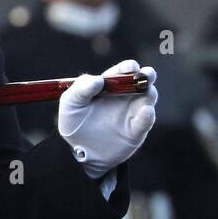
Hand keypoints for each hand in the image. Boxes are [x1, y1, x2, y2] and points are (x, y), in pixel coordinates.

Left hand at [58, 59, 156, 179]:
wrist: (78, 151)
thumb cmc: (73, 123)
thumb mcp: (70, 104)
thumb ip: (80, 89)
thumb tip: (98, 80)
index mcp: (108, 87)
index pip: (122, 72)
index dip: (128, 67)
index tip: (130, 67)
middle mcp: (124, 97)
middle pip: (141, 81)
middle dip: (146, 75)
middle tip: (146, 74)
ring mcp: (133, 113)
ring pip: (148, 98)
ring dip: (150, 92)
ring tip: (146, 90)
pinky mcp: (136, 130)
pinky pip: (146, 121)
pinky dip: (148, 116)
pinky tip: (146, 111)